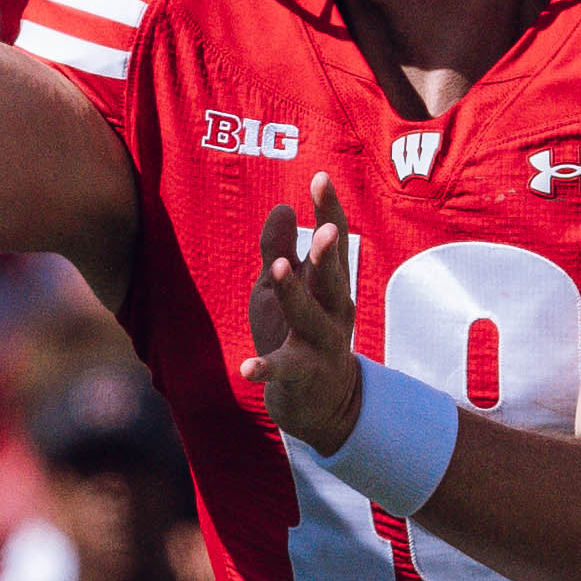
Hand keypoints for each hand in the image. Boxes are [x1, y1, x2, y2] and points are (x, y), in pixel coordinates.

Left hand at [238, 175, 364, 453]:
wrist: (323, 403)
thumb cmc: (299, 333)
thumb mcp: (284, 288)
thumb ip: (279, 249)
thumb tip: (282, 207)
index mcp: (330, 286)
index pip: (334, 244)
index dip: (328, 211)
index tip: (321, 177)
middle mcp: (333, 313)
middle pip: (332, 279)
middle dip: (328, 254)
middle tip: (325, 228)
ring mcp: (319, 345)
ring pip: (310, 319)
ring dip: (296, 294)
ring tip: (279, 269)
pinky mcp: (300, 376)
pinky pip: (282, 372)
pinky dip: (265, 369)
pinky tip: (246, 368)